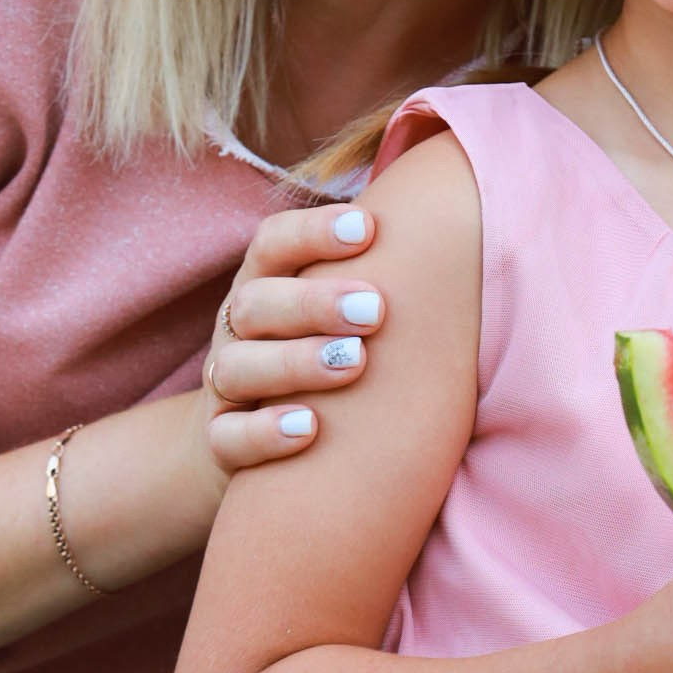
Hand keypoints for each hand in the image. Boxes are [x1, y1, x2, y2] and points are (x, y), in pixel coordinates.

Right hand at [203, 204, 383, 472]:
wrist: (255, 443)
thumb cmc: (320, 359)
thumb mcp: (337, 317)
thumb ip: (374, 279)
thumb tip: (450, 228)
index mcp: (266, 287)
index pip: (272, 245)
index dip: (312, 233)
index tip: (368, 229)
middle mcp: (238, 333)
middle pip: (255, 303)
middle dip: (313, 302)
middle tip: (375, 309)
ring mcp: (225, 388)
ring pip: (238, 368)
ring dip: (295, 362)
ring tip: (354, 363)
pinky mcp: (222, 442)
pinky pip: (228, 437)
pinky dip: (264, 432)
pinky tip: (310, 428)